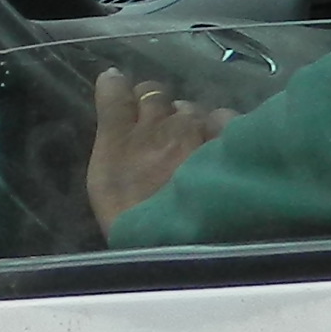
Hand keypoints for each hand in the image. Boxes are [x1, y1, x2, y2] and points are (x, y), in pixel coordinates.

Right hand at [89, 65, 230, 232]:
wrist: (180, 244)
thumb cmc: (133, 221)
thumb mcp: (105, 187)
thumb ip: (111, 138)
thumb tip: (113, 87)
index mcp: (119, 138)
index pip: (116, 94)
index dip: (121, 92)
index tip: (126, 101)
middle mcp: (157, 123)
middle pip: (156, 96)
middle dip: (158, 110)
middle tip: (161, 136)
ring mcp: (194, 128)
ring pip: (192, 108)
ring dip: (190, 121)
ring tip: (194, 148)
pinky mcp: (225, 138)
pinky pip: (224, 119)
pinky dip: (221, 129)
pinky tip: (221, 150)